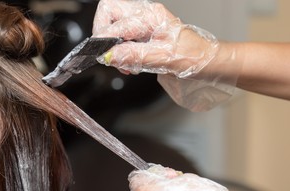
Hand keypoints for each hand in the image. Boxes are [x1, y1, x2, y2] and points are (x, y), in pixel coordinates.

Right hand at [93, 0, 240, 111]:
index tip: (103, 57)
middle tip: (108, 52)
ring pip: (113, 22)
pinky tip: (130, 62)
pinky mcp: (143, 31)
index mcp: (151, 16)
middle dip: (103, 32)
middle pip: (109, 10)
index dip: (105, 41)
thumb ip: (134, 55)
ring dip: (112, 43)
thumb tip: (109, 56)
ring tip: (124, 62)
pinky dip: (120, 50)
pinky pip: (122, 34)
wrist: (205, 61)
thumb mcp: (162, 58)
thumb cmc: (192, 56)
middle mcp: (146, 14)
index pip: (116, 23)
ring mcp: (144, 21)